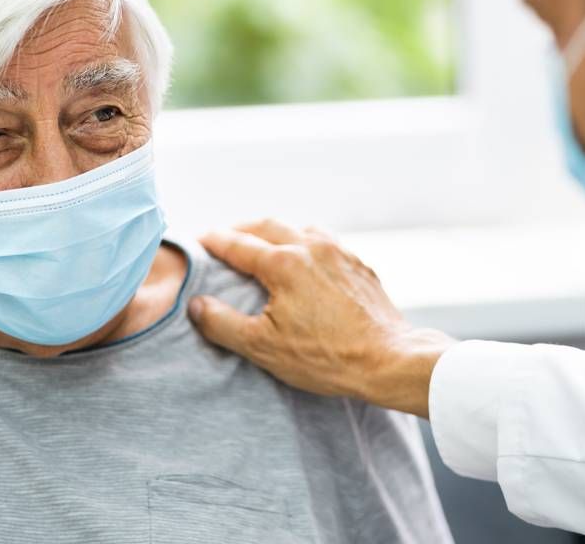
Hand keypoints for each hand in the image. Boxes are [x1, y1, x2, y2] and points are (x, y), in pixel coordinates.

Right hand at [188, 219, 455, 417]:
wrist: (388, 360)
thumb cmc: (326, 357)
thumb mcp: (263, 347)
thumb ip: (223, 323)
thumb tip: (196, 304)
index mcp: (284, 263)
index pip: (237, 244)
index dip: (213, 241)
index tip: (198, 240)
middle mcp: (311, 247)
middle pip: (267, 225)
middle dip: (241, 229)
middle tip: (224, 238)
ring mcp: (339, 253)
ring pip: (299, 227)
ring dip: (276, 231)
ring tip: (263, 243)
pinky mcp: (359, 265)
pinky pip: (325, 241)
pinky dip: (304, 241)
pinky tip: (305, 258)